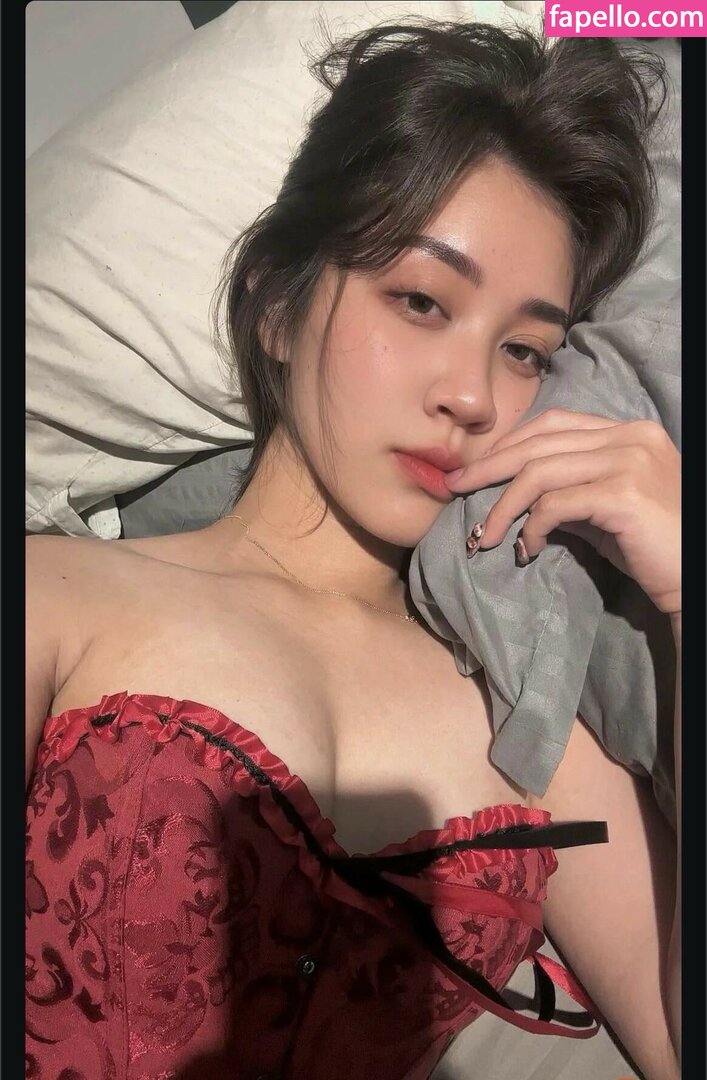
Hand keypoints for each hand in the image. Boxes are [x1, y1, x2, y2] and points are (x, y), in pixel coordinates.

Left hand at [446, 410, 680, 614]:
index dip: (509, 443)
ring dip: (503, 506)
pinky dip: (532, 526)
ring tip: (485, 536)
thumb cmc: (654, 548)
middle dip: (489, 466)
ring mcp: (629, 461)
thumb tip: (520, 498)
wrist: (695, 579)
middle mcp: (630, 436)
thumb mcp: (607, 511)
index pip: (554, 424)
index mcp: (628, 431)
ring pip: (540, 472)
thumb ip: (570, 493)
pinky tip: (527, 548)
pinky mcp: (623, 494)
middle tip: (455, 488)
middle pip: (539, 442)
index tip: (476, 469)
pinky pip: (555, 504)